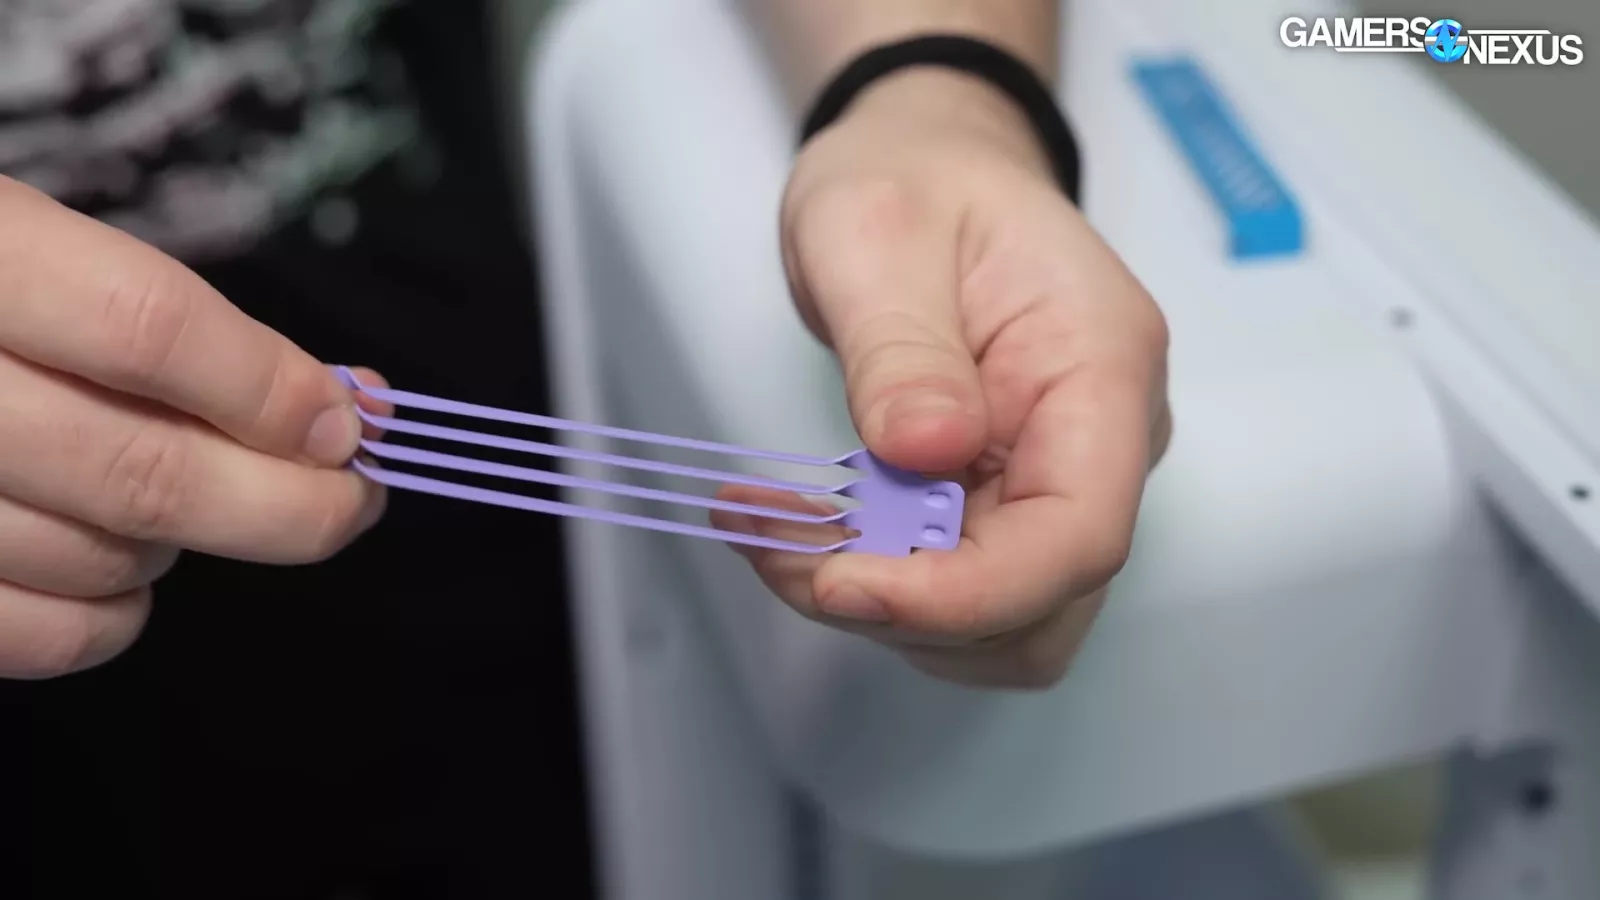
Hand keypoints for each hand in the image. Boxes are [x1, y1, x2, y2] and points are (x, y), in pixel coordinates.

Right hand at [0, 177, 386, 679]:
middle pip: (141, 471)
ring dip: (181, 545)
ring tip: (187, 500)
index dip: (270, 388)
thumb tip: (339, 408)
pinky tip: (116, 570)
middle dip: (285, 503)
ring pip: (100, 557)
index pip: (145, 326)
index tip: (351, 425)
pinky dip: (108, 618)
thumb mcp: (25, 247)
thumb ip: (162, 319)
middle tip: (352, 501)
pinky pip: (37, 637)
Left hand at [715, 69, 1170, 688]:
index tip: (842, 582)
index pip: (1077, 535)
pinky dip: (873, 585)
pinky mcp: (1006, 505)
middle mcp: (1101, 443)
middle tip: (776, 544)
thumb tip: (927, 452)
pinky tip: (804, 528)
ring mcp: (1057, 481)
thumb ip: (903, 348)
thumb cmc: (912, 181)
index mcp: (1101, 367)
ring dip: (878, 607)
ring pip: (996, 624)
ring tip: (776, 529)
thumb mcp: (877, 234)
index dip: (965, 593)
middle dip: (903, 608)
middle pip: (1038, 605)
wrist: (927, 170)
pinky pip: (954, 590)